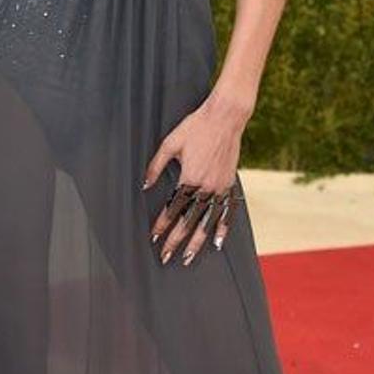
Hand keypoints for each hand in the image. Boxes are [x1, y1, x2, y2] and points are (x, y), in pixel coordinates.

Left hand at [143, 92, 247, 265]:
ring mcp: (219, 186)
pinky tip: (218, 243)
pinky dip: (223, 228)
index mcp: (189, 177)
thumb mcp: (169, 143)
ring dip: (197, 240)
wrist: (225, 117)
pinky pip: (226, 210)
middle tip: (167, 256)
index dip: (162, 224)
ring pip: (207, 220)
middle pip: (189, 219)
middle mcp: (205, 186)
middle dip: (176, 240)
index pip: (173, 207)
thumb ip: (156, 166)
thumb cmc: (195, 127)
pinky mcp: (229, 183)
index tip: (154, 238)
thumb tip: (144, 185)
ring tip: (189, 257)